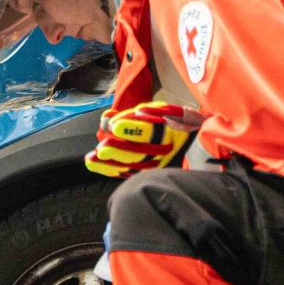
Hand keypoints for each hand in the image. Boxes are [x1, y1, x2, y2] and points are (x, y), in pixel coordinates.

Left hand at [85, 102, 199, 178]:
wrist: (191, 141)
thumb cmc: (170, 121)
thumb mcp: (155, 111)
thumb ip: (130, 116)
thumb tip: (107, 119)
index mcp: (168, 130)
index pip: (149, 130)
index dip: (131, 128)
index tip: (115, 127)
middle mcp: (164, 149)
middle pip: (140, 152)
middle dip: (118, 150)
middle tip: (101, 149)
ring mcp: (158, 164)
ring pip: (133, 166)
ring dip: (110, 164)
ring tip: (92, 159)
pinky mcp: (151, 172)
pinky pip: (131, 174)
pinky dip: (113, 170)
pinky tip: (98, 166)